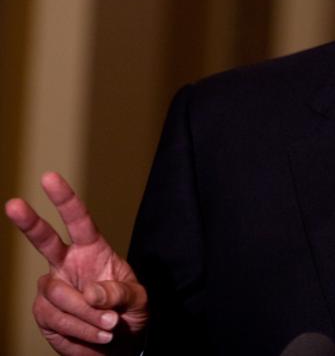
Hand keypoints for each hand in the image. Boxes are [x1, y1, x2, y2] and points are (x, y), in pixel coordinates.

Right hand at [5, 172, 147, 354]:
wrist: (118, 345)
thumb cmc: (130, 314)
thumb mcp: (138, 300)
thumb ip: (120, 293)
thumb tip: (91, 292)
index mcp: (93, 250)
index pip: (79, 221)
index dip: (65, 199)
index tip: (49, 178)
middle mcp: (68, 264)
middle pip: (45, 241)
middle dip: (29, 223)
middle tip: (13, 204)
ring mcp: (54, 288)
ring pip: (56, 293)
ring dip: (85, 314)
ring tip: (109, 326)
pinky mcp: (45, 314)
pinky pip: (55, 319)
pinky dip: (79, 330)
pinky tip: (95, 336)